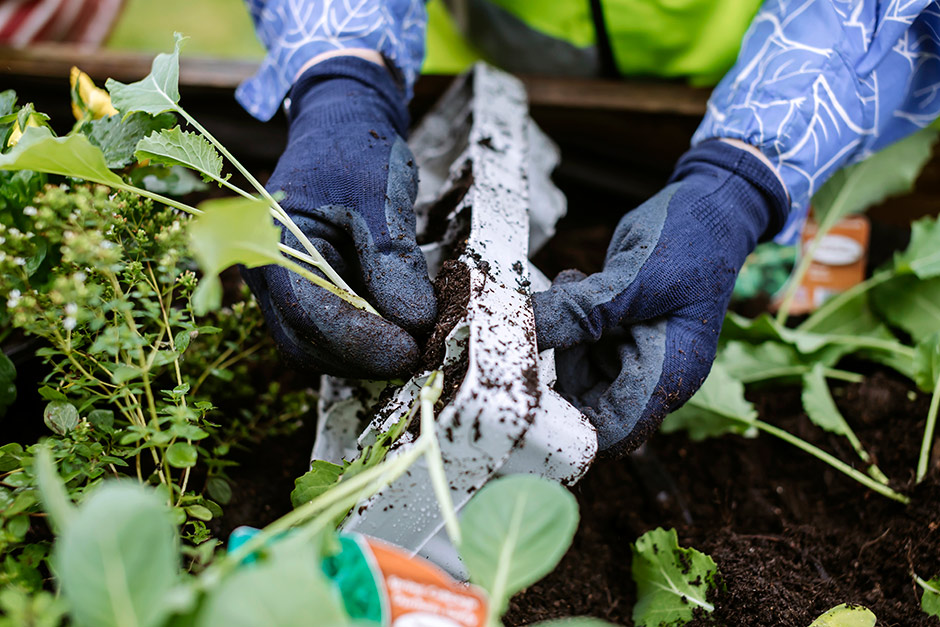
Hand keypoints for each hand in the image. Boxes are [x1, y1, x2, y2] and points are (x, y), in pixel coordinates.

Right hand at [243, 56, 436, 379]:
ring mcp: (282, 285)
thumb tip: (416, 321)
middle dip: (362, 356)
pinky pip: (327, 331)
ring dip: (363, 355)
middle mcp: (266, 271)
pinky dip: (364, 339)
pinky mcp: (305, 292)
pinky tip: (401, 331)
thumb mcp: (380, 196)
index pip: (306, 311)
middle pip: (304, 341)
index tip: (408, 351)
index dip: (358, 340)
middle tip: (419, 354)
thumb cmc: (355, 150)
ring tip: (415, 343)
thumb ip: (394, 260)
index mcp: (270, 240)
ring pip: (314, 345)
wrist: (340, 127)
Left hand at [532, 141, 787, 454]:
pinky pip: (579, 341)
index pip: (611, 432)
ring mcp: (634, 355)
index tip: (525, 393)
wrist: (711, 206)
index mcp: (670, 377)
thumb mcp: (636, 277)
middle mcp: (652, 376)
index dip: (566, 426)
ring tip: (575, 285)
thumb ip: (581, 312)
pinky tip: (578, 282)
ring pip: (574, 369)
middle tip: (551, 315)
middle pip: (585, 402)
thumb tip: (522, 332)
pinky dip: (569, 317)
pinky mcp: (619, 334)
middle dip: (559, 362)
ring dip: (563, 331)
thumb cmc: (693, 240)